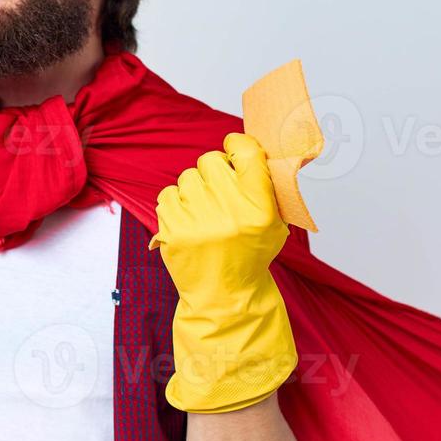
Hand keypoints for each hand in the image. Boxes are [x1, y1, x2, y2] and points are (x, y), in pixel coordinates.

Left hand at [149, 132, 297, 413]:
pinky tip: (188, 220)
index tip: (233, 146)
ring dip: (194, 188)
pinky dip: (176, 204)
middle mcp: (229, 213)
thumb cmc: (250, 256)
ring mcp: (198, 222)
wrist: (225, 297)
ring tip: (203, 211)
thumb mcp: (274, 223)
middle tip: (218, 189)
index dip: (237, 143)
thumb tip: (249, 148)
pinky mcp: (172, 231)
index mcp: (259, 208)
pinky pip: (167, 194)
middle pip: (211, 160)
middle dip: (214, 171)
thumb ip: (266, 186)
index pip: (247, 154)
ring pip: (187, 177)